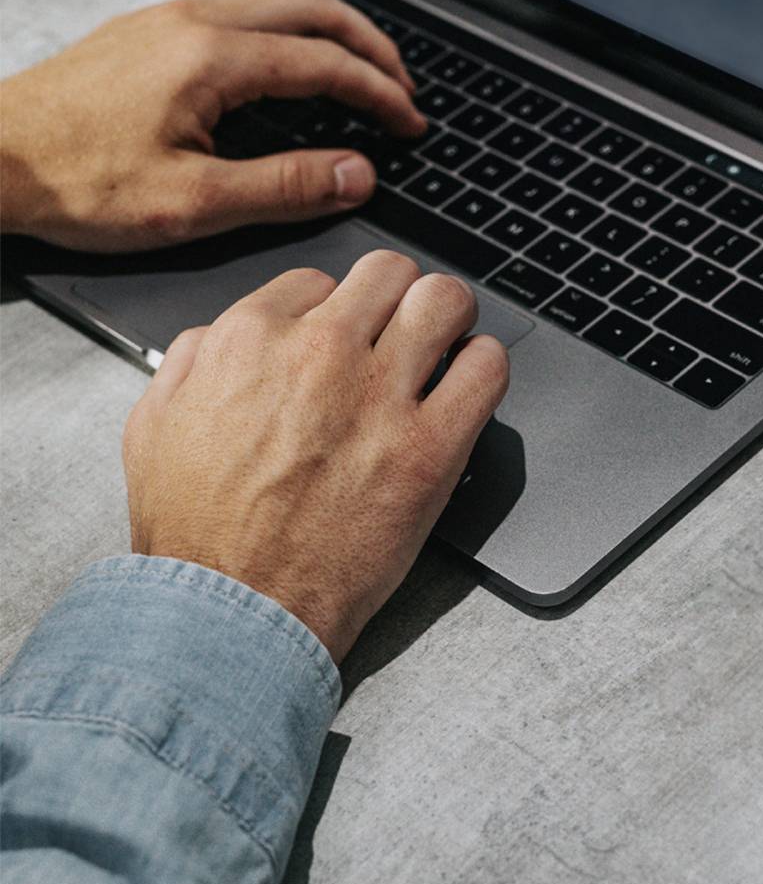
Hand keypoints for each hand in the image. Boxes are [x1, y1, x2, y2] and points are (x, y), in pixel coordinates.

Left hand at [0, 0, 423, 251]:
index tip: (411, 121)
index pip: (326, 62)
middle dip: (369, 44)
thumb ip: (284, 186)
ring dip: (328, 20)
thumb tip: (356, 174)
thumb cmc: (75, 181)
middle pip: (310, 6)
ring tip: (358, 56)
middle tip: (403, 84)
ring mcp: (167, 18)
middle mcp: (193, 22)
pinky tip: (284, 48)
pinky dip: (285, 16)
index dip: (380, 92)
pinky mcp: (147, 30)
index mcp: (212, 59)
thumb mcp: (192, 203)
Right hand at [121, 251, 508, 662]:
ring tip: (444, 346)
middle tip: (401, 329)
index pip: (320, 279)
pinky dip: (485, 367)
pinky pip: (487, 367)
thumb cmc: (195, 530)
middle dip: (395, 297)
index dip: (334, 308)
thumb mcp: (155, 425)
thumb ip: (192, 361)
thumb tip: (223, 334)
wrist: (233, 611)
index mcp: (252, 338)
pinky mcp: (431, 447)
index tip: (345, 337)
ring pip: (445, 300)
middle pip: (389, 272)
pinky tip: (468, 385)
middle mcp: (321, 352)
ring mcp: (381, 396)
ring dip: (448, 317)